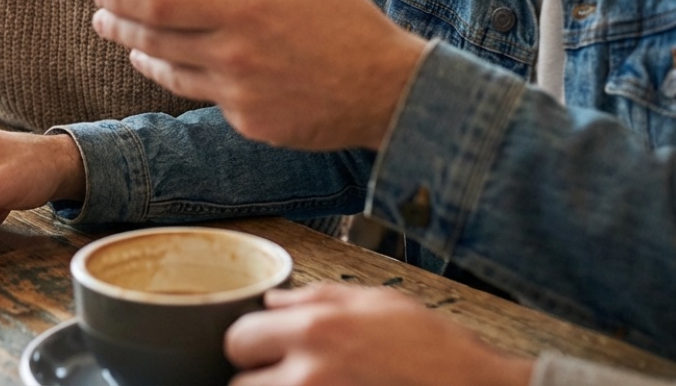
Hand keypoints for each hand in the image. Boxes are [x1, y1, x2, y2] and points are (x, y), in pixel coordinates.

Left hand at [92, 0, 426, 149]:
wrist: (390, 93)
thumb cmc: (348, 24)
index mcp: (245, 11)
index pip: (160, 5)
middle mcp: (234, 56)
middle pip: (154, 41)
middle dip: (118, 26)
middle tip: (100, 16)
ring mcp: (239, 96)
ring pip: (171, 75)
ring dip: (143, 56)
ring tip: (131, 43)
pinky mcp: (248, 124)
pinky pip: (207, 98)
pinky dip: (193, 79)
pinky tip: (184, 66)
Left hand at [226, 284, 533, 385]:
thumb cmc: (437, 350)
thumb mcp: (379, 303)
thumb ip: (318, 298)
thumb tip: (274, 301)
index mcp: (316, 330)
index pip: (238, 340)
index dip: (249, 345)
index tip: (261, 350)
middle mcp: (310, 375)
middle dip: (257, 379)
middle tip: (285, 375)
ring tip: (308, 385)